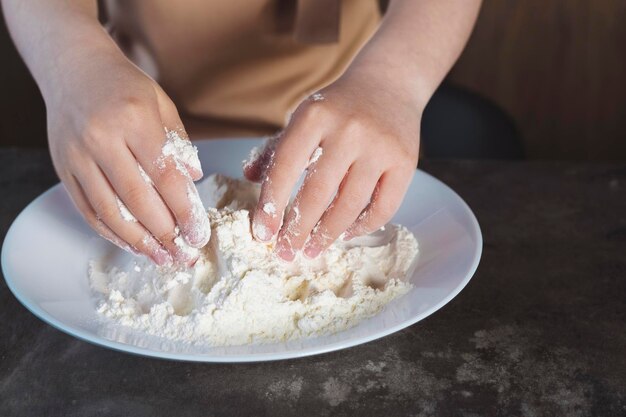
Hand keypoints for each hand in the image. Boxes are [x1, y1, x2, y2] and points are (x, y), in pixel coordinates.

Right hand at [46, 48, 208, 265]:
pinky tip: (132, 244)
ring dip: (139, 242)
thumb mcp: (162, 104)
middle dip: (165, 233)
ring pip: (110, 211)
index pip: (165, 176)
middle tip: (185, 255)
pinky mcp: (63, 169)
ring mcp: (77, 156)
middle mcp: (101, 139)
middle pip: (138, 199)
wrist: (74, 70)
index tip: (199, 234)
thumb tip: (195, 178)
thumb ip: (179, 142)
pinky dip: (111, 232)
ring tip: (162, 259)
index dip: (184, 211)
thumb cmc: (125, 86)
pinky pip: (88, 210)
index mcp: (134, 120)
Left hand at [244, 67, 420, 259]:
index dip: (271, 206)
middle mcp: (349, 130)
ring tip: (312, 249)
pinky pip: (383, 207)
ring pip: (350, 205)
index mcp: (314, 116)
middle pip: (317, 193)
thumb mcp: (303, 117)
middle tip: (286, 252)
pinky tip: (345, 234)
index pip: (285, 168)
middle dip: (298, 230)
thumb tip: (249, 178)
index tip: (263, 233)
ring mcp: (380, 147)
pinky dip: (362, 226)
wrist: (388, 84)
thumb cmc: (338, 107)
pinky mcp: (405, 162)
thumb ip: (276, 148)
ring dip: (327, 234)